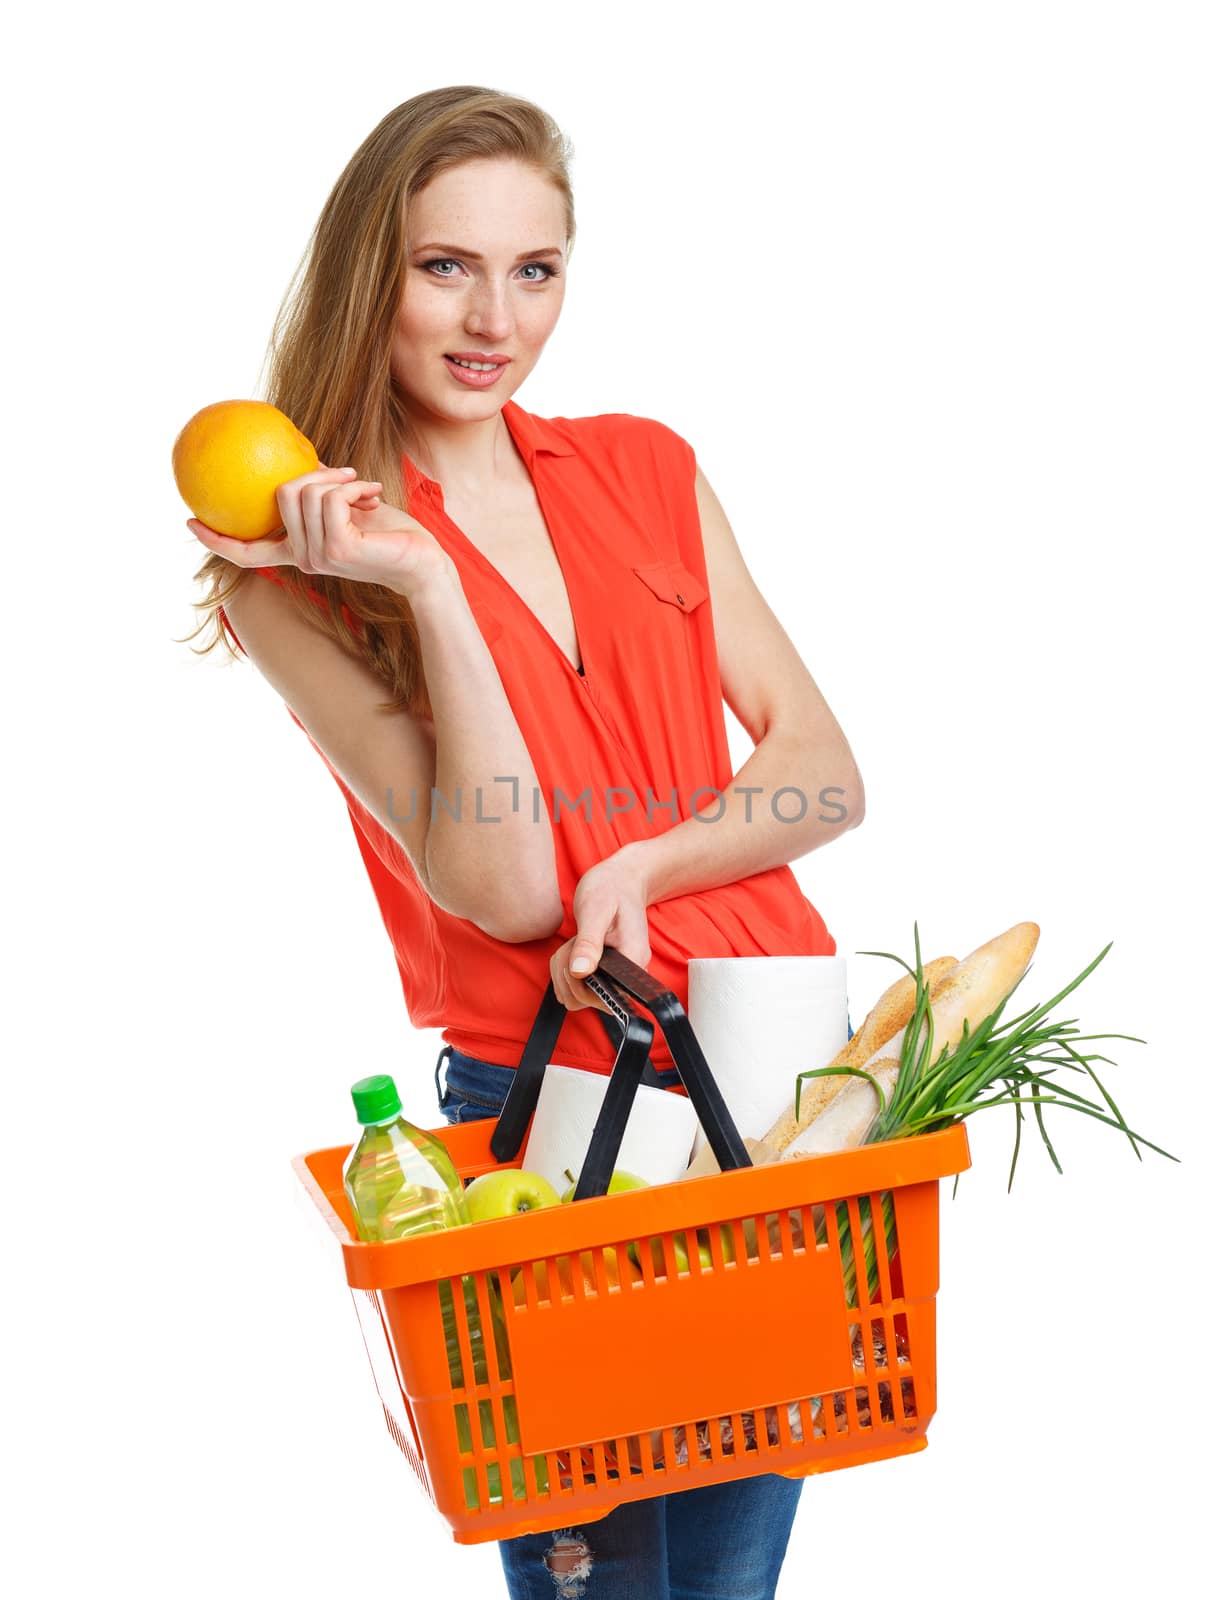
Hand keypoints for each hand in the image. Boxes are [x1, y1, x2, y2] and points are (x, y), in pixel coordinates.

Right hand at [186, 465, 452, 596]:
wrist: (423, 562)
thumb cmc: (391, 534)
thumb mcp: (348, 507)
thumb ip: (320, 493)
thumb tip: (300, 461)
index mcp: (298, 553)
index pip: (247, 553)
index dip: (216, 540)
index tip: (189, 520)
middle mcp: (302, 560)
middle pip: (281, 494)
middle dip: (317, 474)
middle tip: (348, 476)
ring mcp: (317, 557)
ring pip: (305, 491)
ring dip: (340, 479)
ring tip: (365, 489)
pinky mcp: (337, 550)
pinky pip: (329, 497)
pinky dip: (352, 487)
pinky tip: (372, 495)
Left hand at [550, 850, 651, 1014]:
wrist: (621, 879)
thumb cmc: (611, 889)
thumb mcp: (596, 910)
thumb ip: (588, 942)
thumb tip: (580, 972)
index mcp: (633, 960)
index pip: (608, 996)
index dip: (582, 985)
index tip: (574, 957)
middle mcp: (628, 973)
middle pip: (588, 1000)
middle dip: (568, 975)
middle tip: (572, 944)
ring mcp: (615, 975)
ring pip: (578, 996)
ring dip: (563, 973)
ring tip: (572, 944)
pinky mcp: (603, 973)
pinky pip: (576, 987)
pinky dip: (564, 972)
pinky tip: (571, 949)